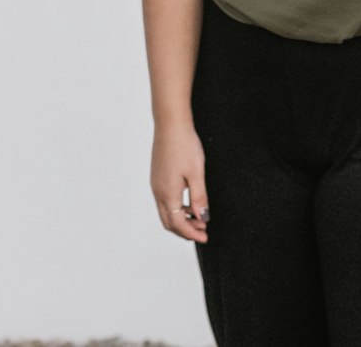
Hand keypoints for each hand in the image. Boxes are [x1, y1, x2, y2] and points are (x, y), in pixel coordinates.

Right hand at [150, 120, 209, 243]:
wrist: (170, 123)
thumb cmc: (184, 145)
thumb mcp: (197, 173)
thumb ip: (199, 197)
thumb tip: (202, 218)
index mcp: (168, 193)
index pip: (178, 224)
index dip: (191, 233)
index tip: (204, 237)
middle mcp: (158, 191)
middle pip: (169, 222)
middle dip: (185, 230)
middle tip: (202, 231)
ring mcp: (156, 184)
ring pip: (166, 211)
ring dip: (181, 218)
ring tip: (199, 216)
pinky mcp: (157, 176)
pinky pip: (165, 200)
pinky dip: (176, 207)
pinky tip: (189, 200)